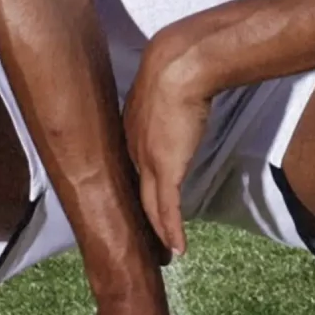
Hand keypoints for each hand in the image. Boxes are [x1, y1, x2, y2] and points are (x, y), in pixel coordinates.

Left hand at [125, 35, 218, 258]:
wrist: (179, 66)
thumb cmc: (176, 64)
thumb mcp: (166, 82)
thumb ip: (169, 96)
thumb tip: (182, 93)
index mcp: (132, 126)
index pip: (135, 166)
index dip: (140, 185)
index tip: (144, 199)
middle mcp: (134, 148)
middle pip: (137, 191)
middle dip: (143, 215)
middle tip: (148, 237)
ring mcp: (148, 161)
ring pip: (149, 205)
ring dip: (157, 229)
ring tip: (162, 251)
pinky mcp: (166, 171)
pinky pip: (167, 210)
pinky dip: (172, 231)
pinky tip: (178, 249)